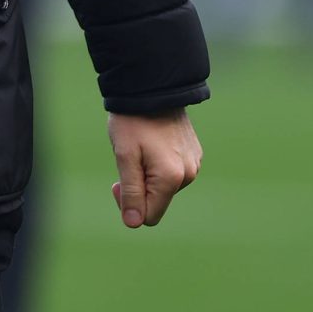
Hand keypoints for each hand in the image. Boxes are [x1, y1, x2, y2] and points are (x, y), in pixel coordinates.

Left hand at [107, 109, 201, 228]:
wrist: (152, 88)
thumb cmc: (133, 122)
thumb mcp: (125, 157)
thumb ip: (131, 192)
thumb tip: (134, 223)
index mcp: (171, 178)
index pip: (150, 216)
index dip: (129, 205)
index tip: (118, 183)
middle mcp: (188, 174)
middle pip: (158, 201)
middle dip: (139, 189)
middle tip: (127, 162)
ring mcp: (194, 163)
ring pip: (165, 187)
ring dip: (149, 175)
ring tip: (141, 148)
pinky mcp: (194, 153)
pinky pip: (173, 172)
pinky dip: (160, 165)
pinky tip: (153, 143)